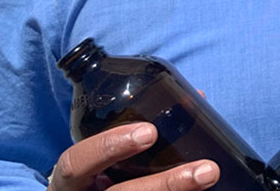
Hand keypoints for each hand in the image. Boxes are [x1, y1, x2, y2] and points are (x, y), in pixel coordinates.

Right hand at [47, 122, 219, 190]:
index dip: (108, 147)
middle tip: (206, 170)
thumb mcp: (100, 157)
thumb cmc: (98, 176)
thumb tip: (195, 98)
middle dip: (165, 185)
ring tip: (210, 180)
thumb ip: (133, 131)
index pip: (75, 163)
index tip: (149, 132)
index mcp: (70, 181)